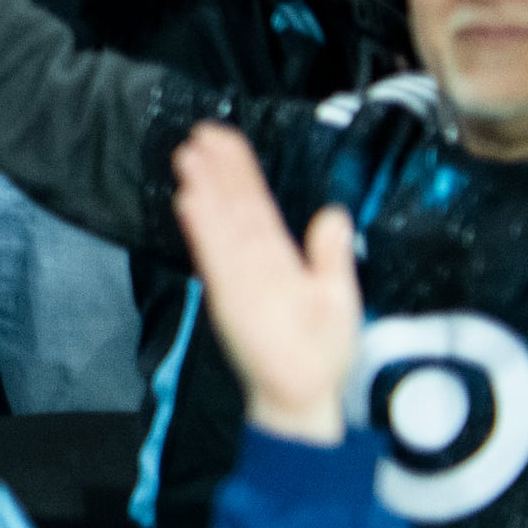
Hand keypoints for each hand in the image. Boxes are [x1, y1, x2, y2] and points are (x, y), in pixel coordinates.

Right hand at [174, 123, 360, 443]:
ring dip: (204, 189)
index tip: (224, 138)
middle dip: (217, 170)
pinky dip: (203, 229)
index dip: (240, 171)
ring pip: (221, 224)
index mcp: (280, 257)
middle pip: (234, 207)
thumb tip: (334, 212)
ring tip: (188, 155)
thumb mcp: (339, 297)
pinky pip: (215, 257)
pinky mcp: (231, 297)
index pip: (257, 204)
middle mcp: (255, 261)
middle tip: (198, 133)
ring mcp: (240, 277)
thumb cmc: (321, 351)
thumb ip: (331, 254)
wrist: (304, 394)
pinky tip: (191, 201)